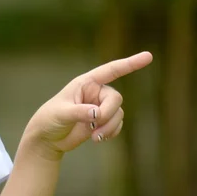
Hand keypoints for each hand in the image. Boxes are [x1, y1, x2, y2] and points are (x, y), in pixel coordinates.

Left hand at [22, 51, 152, 160]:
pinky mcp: (102, 121)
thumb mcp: (61, 114)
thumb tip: (97, 114)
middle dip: (108, 114)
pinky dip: (111, 132)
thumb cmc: (50, 119)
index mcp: (85, 83)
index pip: (110, 70)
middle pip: (116, 98)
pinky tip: (97, 139)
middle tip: (94, 126)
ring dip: (109, 127)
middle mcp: (95, 92)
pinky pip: (117, 124)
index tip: (149, 56)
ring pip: (118, 113)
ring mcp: (100, 106)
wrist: (48, 138)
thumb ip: (79, 112)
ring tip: (93, 137)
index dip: (130, 63)